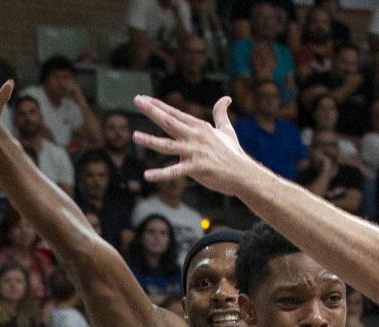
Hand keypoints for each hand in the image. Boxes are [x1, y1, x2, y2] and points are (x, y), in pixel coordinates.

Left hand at [133, 94, 257, 196]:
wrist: (243, 174)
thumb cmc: (233, 153)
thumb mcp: (227, 130)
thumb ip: (221, 113)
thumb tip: (226, 98)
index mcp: (199, 127)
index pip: (175, 113)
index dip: (158, 105)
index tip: (143, 98)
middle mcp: (195, 136)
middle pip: (169, 122)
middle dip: (151, 111)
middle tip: (136, 100)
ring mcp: (194, 152)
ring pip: (168, 145)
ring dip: (150, 140)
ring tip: (135, 136)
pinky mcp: (196, 168)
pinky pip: (175, 172)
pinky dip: (161, 174)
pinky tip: (147, 175)